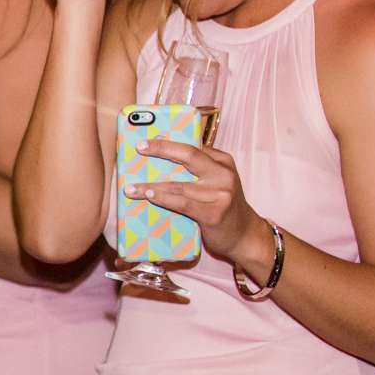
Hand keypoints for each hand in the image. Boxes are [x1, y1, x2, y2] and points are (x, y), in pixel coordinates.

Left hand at [132, 139, 268, 273]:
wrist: (244, 235)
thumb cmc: (222, 207)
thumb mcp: (215, 183)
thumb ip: (196, 172)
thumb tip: (156, 164)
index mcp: (222, 162)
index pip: (193, 146)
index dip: (168, 141)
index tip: (147, 138)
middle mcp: (223, 174)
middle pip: (188, 155)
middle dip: (161, 148)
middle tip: (139, 147)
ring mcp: (220, 193)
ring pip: (178, 184)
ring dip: (150, 185)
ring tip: (130, 187)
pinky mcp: (213, 212)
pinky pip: (182, 203)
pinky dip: (163, 198)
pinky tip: (149, 195)